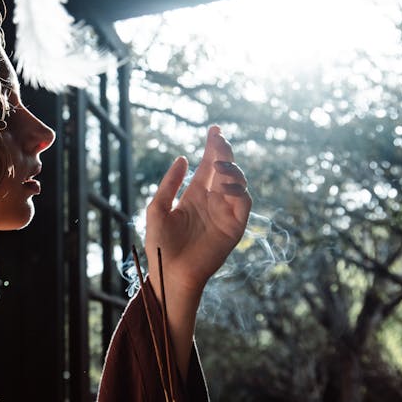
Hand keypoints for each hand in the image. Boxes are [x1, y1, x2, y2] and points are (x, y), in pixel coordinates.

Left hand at [145, 125, 250, 300]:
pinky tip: (224, 184)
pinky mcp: (234, 226)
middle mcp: (213, 200)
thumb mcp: (156, 209)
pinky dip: (238, 190)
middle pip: (225, 168)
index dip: (213, 146)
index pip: (208, 165)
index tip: (214, 129)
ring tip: (218, 165)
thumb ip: (168, 184)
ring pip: (238, 182)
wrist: (170, 272)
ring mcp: (225, 212)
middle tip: (218, 139)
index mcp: (195, 194)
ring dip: (231, 169)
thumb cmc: (160, 245)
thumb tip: (183, 158)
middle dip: (224, 151)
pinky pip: (244, 202)